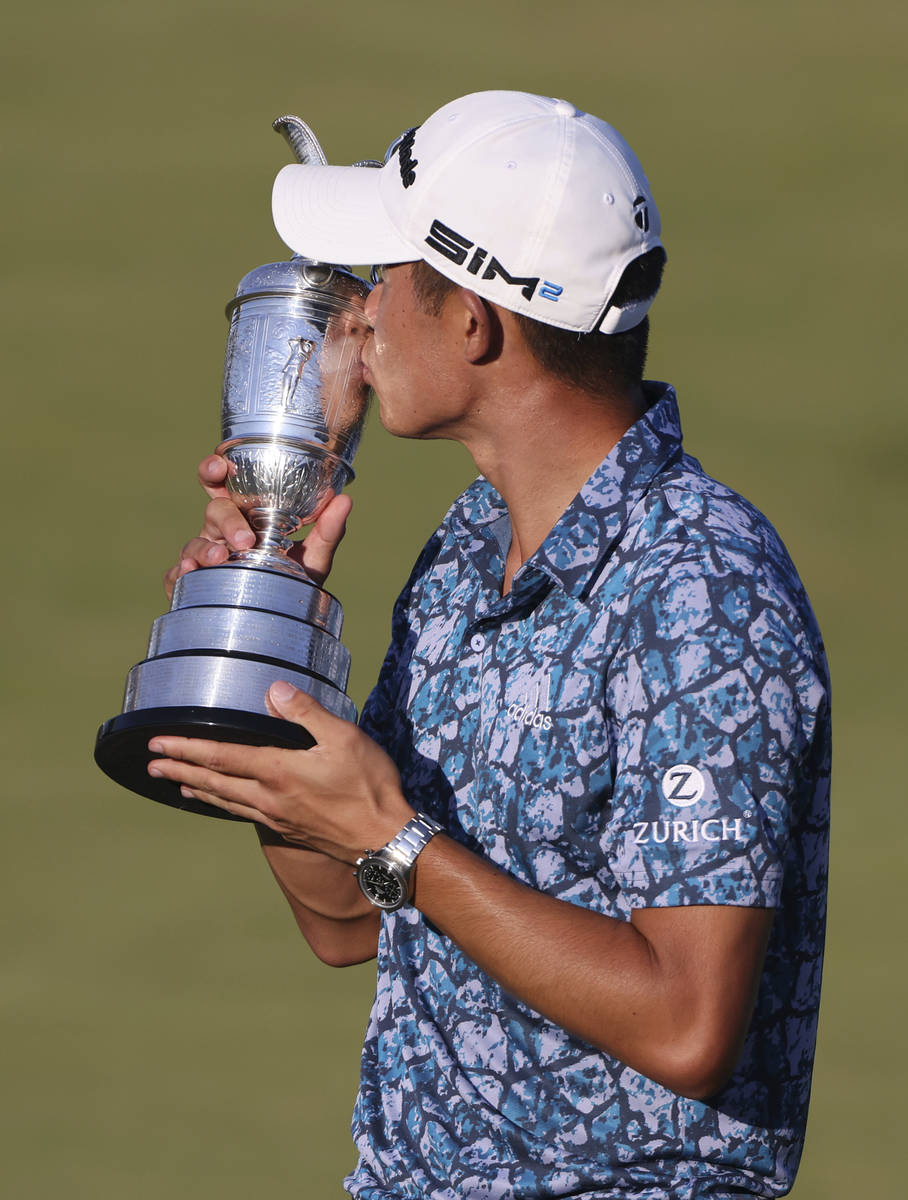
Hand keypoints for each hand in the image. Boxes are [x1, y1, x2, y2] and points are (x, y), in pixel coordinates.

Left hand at [146, 681, 413, 860]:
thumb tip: (273, 690)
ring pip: (225, 801)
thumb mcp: (345, 738)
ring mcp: (277, 818)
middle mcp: (269, 798)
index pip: (220, 757)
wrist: (386, 840)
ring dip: (197, 789)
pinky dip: (223, 805)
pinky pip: (244, 814)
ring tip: (176, 784)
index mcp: (278, 772)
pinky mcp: (289, 830)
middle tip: (151, 765)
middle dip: (179, 770)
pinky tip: (222, 803)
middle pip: (213, 782)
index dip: (185, 748)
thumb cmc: (369, 787)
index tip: (157, 743)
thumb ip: (306, 712)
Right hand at [163, 454, 351, 599]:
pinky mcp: (193, 585)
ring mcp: (206, 558)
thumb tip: (345, 500)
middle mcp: (222, 533)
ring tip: (218, 558)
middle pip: (213, 510)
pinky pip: (176, 576)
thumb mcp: (314, 557)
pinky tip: (187, 574)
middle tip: (244, 539)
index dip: (215, 469)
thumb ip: (328, 531)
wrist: (286, 622)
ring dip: (203, 547)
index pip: (226, 484)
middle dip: (225, 518)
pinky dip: (178, 573)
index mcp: (246, 516)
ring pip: (193, 542)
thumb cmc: (294, 581)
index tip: (221, 466)